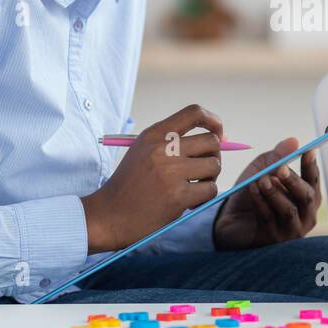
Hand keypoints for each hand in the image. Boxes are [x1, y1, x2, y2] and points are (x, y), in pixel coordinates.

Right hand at [82, 104, 223, 252]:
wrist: (108, 215)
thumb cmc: (130, 185)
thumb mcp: (144, 152)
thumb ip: (173, 142)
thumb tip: (219, 138)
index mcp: (154, 134)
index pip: (194, 112)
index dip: (213, 122)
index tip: (219, 134)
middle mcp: (163, 148)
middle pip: (211, 141)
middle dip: (214, 156)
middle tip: (203, 171)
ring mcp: (171, 172)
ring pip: (214, 165)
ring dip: (209, 179)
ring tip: (193, 188)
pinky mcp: (177, 196)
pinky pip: (210, 189)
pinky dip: (204, 198)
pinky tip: (188, 203)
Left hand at [213, 138, 320, 249]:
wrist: (230, 220)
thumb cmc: (252, 194)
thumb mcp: (262, 170)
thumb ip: (277, 157)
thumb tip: (294, 141)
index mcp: (307, 196)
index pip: (314, 180)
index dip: (311, 165)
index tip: (307, 151)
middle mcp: (305, 215)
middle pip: (306, 197)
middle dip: (293, 181)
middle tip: (280, 168)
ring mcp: (291, 230)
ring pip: (288, 210)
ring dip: (274, 193)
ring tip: (262, 180)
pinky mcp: (274, 239)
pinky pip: (269, 218)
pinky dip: (260, 202)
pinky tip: (252, 189)